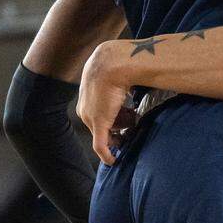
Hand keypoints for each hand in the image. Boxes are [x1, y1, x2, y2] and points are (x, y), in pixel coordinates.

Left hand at [78, 41, 136, 165]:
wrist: (113, 62)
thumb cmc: (118, 61)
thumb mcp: (116, 68)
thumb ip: (120, 74)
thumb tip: (137, 70)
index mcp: (87, 93)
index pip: (99, 111)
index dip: (114, 115)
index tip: (128, 117)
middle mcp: (85, 107)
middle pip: (100, 123)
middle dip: (117, 125)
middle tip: (133, 124)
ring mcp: (91, 117)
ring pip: (104, 133)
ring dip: (118, 134)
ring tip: (133, 128)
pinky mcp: (99, 124)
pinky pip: (100, 146)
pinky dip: (107, 155)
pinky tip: (113, 161)